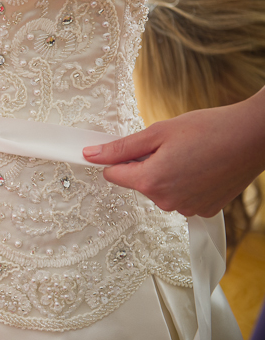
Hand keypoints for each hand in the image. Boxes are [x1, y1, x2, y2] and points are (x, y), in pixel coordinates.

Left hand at [82, 91, 264, 216]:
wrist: (253, 137)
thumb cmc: (209, 129)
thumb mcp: (157, 132)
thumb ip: (121, 148)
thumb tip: (91, 154)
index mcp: (150, 181)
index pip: (112, 175)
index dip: (117, 159)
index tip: (125, 148)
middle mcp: (166, 201)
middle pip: (138, 183)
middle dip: (145, 165)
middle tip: (169, 146)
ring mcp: (186, 209)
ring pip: (160, 190)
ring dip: (166, 174)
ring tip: (189, 154)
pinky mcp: (204, 210)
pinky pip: (181, 196)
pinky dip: (185, 183)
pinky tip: (201, 167)